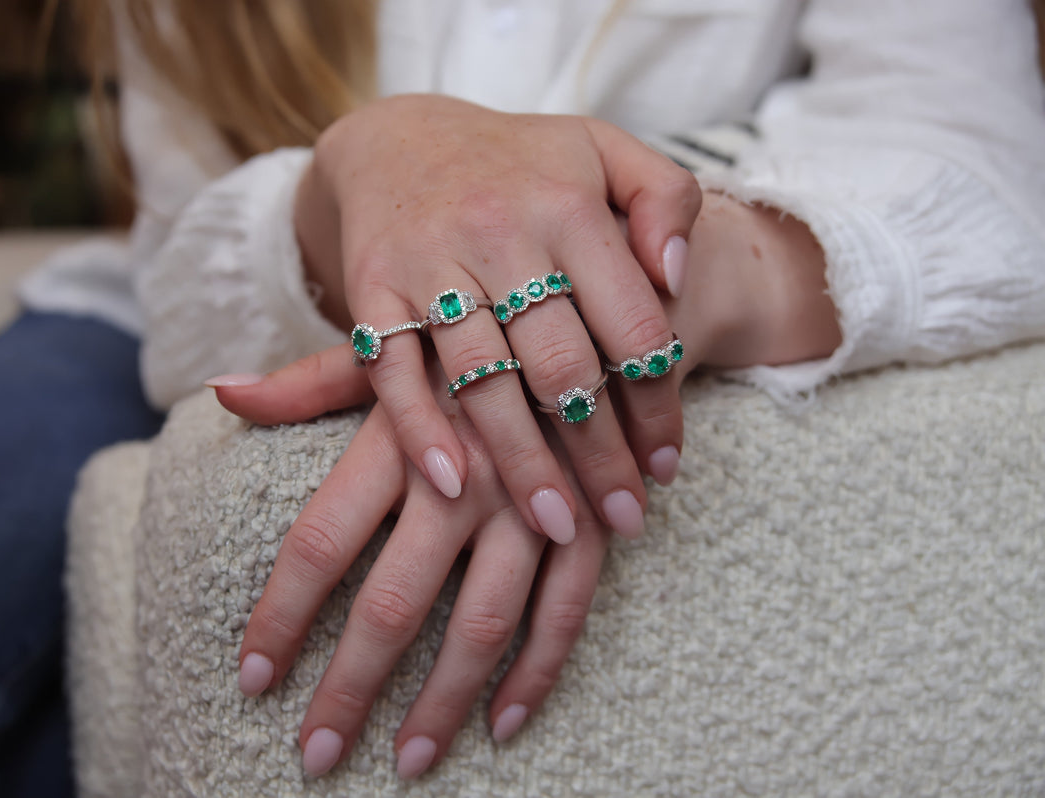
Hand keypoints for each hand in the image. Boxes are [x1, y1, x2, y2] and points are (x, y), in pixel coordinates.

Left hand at [213, 364, 610, 779]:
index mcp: (398, 435)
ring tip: (406, 763)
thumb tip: (219, 391)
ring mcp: (533, 504)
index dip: (282, 616)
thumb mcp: (388, 349)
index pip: (320, 540)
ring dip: (444, 702)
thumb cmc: (462, 344)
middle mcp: (463, 476)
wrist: (577, 308)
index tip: (253, 677)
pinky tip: (502, 726)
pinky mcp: (590, 521)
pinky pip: (566, 612)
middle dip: (350, 687)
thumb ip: (304, 383)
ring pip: (483, 623)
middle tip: (315, 755)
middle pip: (394, 601)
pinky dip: (537, 674)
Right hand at [296, 94, 701, 542]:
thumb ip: (665, 197)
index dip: (657, 403)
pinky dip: (419, 429)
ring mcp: (430, 260)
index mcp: (568, 203)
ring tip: (560, 527)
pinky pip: (394, 368)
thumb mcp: (605, 151)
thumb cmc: (520, 162)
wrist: (399, 138)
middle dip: (600, 453)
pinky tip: (454, 486)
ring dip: (523, 462)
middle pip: (562, 364)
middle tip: (624, 518)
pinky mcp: (372, 285)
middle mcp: (501, 230)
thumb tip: (678, 273)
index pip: (631, 322)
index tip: (666, 467)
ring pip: (484, 379)